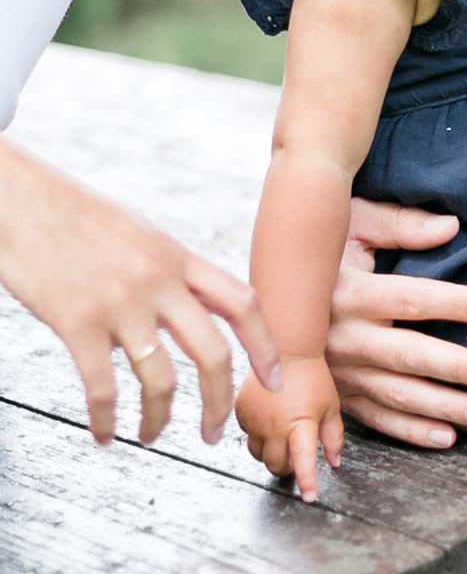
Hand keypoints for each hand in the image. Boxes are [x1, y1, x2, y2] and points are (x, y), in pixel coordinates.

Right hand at [0, 137, 281, 447]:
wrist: (23, 199)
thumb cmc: (75, 218)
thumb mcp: (139, 234)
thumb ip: (168, 269)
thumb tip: (192, 304)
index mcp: (176, 256)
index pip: (242, 302)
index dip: (266, 344)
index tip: (275, 378)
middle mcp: (158, 279)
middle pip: (213, 352)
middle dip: (220, 401)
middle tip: (215, 432)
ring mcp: (119, 302)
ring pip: (160, 380)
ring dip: (159, 420)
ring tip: (150, 435)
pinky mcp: (77, 322)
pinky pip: (103, 389)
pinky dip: (106, 421)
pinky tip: (104, 433)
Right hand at [235, 357, 343, 502]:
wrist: (288, 346)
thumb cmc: (312, 376)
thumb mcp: (330, 406)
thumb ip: (333, 437)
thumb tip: (334, 462)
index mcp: (301, 425)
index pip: (303, 461)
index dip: (307, 481)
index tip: (309, 497)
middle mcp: (275, 425)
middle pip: (275, 465)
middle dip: (286, 467)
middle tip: (294, 455)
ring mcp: (255, 418)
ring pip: (257, 454)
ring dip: (269, 453)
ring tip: (280, 436)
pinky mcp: (241, 409)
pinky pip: (246, 434)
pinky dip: (256, 434)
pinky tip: (267, 420)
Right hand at [327, 199, 466, 447]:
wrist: (272, 294)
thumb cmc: (324, 249)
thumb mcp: (352, 224)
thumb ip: (400, 225)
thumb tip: (450, 227)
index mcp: (347, 292)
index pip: (408, 298)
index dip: (453, 304)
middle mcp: (342, 336)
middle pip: (407, 354)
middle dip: (457, 368)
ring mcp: (338, 371)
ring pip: (396, 394)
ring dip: (443, 407)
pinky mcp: (337, 394)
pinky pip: (376, 419)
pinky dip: (411, 432)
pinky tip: (447, 436)